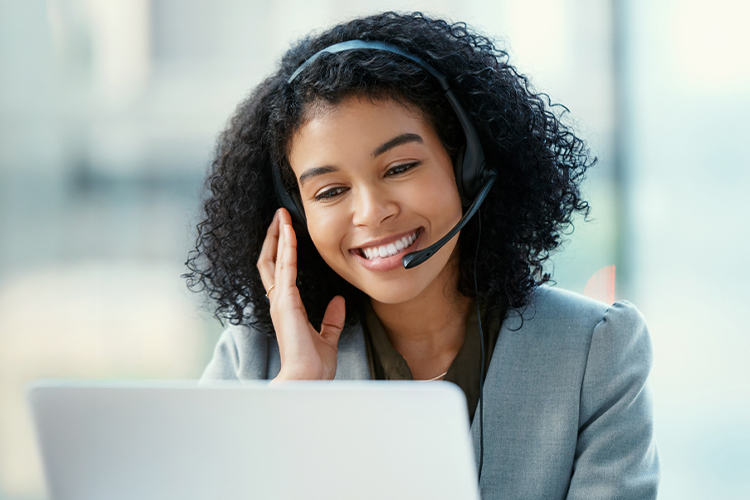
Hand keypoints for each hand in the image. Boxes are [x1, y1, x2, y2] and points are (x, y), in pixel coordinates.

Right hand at [257, 208, 345, 380]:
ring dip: (278, 236)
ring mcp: (280, 300)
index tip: (287, 232)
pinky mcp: (285, 301)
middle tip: (279, 217)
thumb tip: (339, 301)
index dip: (282, 251)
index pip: (281, 272)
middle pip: (270, 262)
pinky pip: (285, 267)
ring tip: (281, 216)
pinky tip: (289, 231)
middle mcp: (279, 301)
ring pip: (273, 260)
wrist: (307, 379)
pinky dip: (286, 247)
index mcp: (288, 308)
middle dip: (274, 238)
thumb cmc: (313, 365)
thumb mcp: (328, 336)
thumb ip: (332, 318)